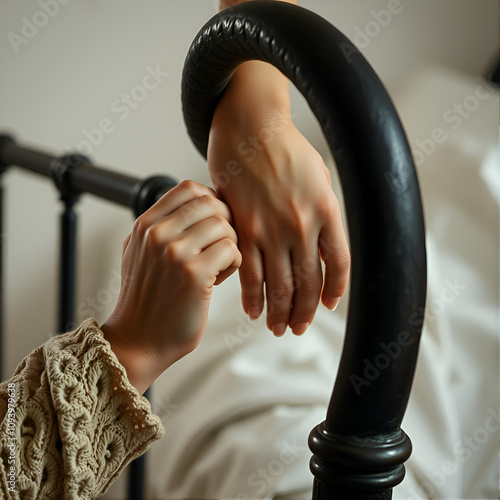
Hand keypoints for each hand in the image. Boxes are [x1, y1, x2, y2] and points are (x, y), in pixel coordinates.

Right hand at [101, 180, 240, 393]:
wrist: (138, 341)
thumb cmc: (146, 299)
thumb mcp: (139, 252)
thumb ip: (159, 225)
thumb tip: (191, 202)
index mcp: (146, 225)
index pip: (189, 188)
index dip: (211, 201)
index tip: (215, 221)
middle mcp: (157, 233)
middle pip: (211, 202)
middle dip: (225, 223)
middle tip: (221, 245)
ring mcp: (175, 252)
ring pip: (224, 225)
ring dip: (230, 244)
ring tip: (218, 265)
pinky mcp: (195, 274)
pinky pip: (232, 249)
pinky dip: (234, 263)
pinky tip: (219, 278)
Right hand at [207, 63, 349, 336]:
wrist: (251, 126)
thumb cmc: (287, 150)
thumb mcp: (319, 177)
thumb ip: (324, 213)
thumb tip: (323, 245)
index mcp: (327, 210)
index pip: (338, 264)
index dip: (334, 291)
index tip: (326, 305)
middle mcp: (302, 223)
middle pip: (308, 282)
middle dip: (303, 312)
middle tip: (297, 329)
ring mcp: (271, 227)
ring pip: (279, 284)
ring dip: (279, 312)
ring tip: (278, 328)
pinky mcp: (243, 227)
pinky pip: (250, 271)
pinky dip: (252, 296)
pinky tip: (253, 311)